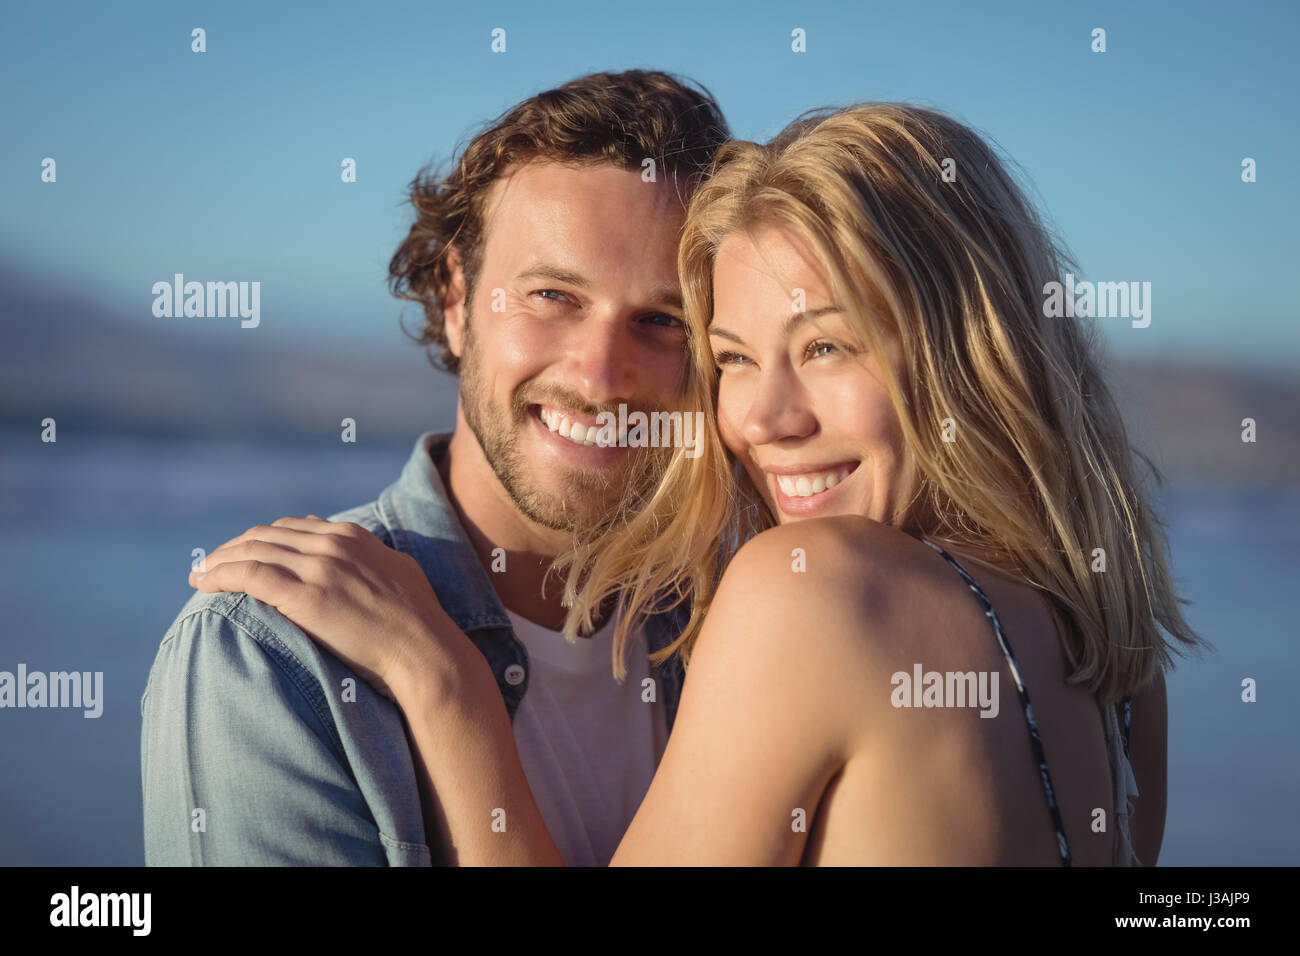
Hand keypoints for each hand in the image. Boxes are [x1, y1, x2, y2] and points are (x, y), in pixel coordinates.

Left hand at [189, 515, 471, 700]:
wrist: (424, 650)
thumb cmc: (419, 622)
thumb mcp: (400, 572)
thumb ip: (375, 558)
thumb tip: (366, 557)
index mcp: (353, 536)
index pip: (293, 527)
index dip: (263, 538)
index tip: (245, 553)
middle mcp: (332, 544)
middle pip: (266, 535)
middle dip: (234, 547)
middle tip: (212, 563)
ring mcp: (318, 568)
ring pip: (252, 551)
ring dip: (219, 560)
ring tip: (200, 574)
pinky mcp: (305, 596)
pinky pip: (249, 575)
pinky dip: (220, 575)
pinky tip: (202, 583)